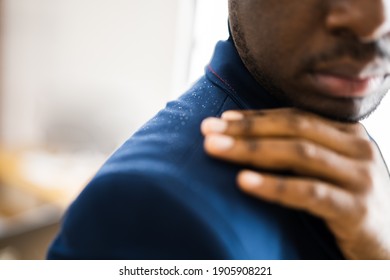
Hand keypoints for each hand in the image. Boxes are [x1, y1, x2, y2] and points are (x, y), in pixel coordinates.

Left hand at [201, 108, 389, 258]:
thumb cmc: (351, 203)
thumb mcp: (330, 171)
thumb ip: (303, 153)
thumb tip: (252, 140)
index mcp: (348, 134)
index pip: (294, 116)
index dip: (256, 117)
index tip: (222, 119)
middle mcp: (357, 148)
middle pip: (292, 128)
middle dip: (247, 129)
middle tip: (208, 130)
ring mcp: (360, 177)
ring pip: (298, 153)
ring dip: (251, 150)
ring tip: (214, 149)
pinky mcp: (357, 209)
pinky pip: (309, 192)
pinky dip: (274, 186)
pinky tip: (244, 182)